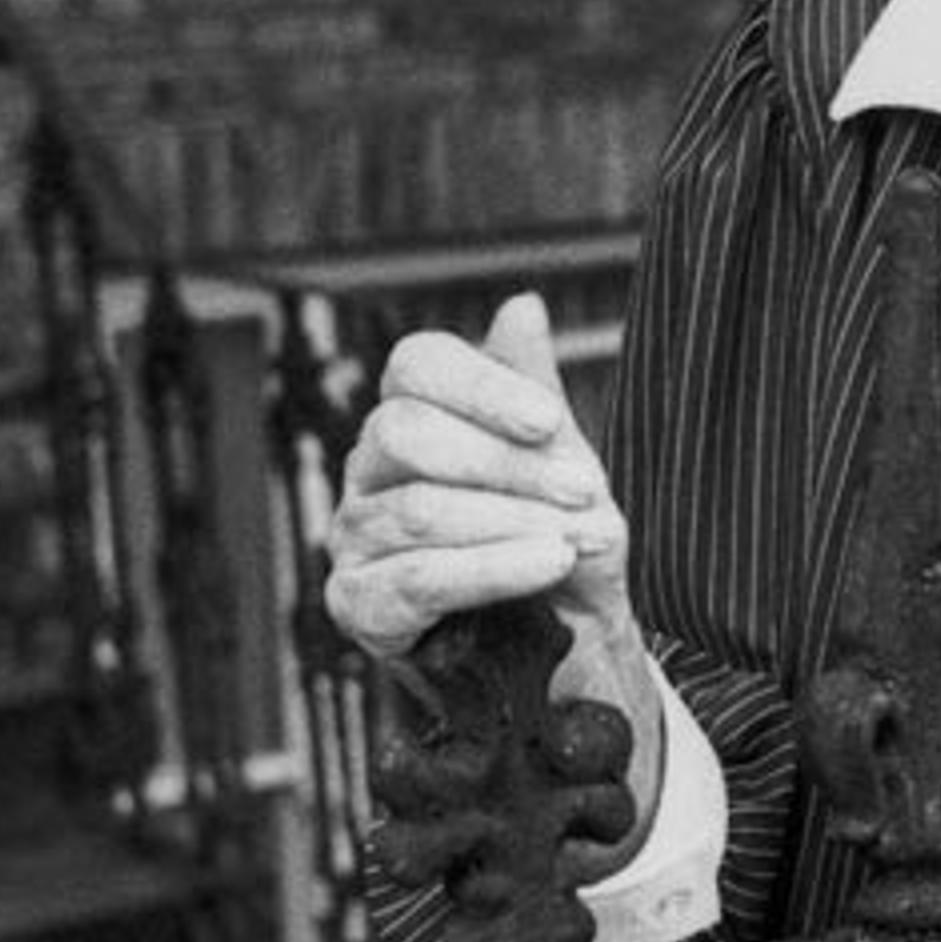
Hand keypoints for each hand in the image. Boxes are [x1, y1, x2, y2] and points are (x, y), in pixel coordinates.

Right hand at [326, 293, 633, 654]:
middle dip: (507, 464)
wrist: (565, 637)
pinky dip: (494, 570)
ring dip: (516, 524)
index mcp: (412, 414)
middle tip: (587, 491)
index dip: (480, 387)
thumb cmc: (552, 533)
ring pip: (421, 510)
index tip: (548, 420)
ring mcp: (353, 535)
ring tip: (583, 539)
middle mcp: (368, 467)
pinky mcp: (357, 602)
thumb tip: (523, 304)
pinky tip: (547, 565)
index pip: (416, 365)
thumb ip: (533, 387)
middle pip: (409, 433)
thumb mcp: (558, 458)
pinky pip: (419, 578)